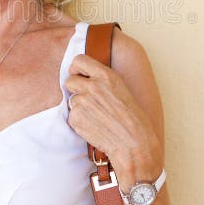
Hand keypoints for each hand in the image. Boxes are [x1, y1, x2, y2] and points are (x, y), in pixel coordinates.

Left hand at [65, 53, 162, 186]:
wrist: (134, 144)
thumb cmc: (133, 118)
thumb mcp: (121, 89)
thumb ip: (102, 81)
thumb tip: (84, 76)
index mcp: (106, 76)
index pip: (79, 60)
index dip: (76, 68)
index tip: (79, 75)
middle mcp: (93, 86)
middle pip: (70, 80)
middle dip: (75, 89)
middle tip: (87, 99)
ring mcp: (83, 102)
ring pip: (71, 100)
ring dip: (79, 107)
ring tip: (97, 117)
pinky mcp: (76, 118)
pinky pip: (72, 116)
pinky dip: (79, 121)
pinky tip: (94, 126)